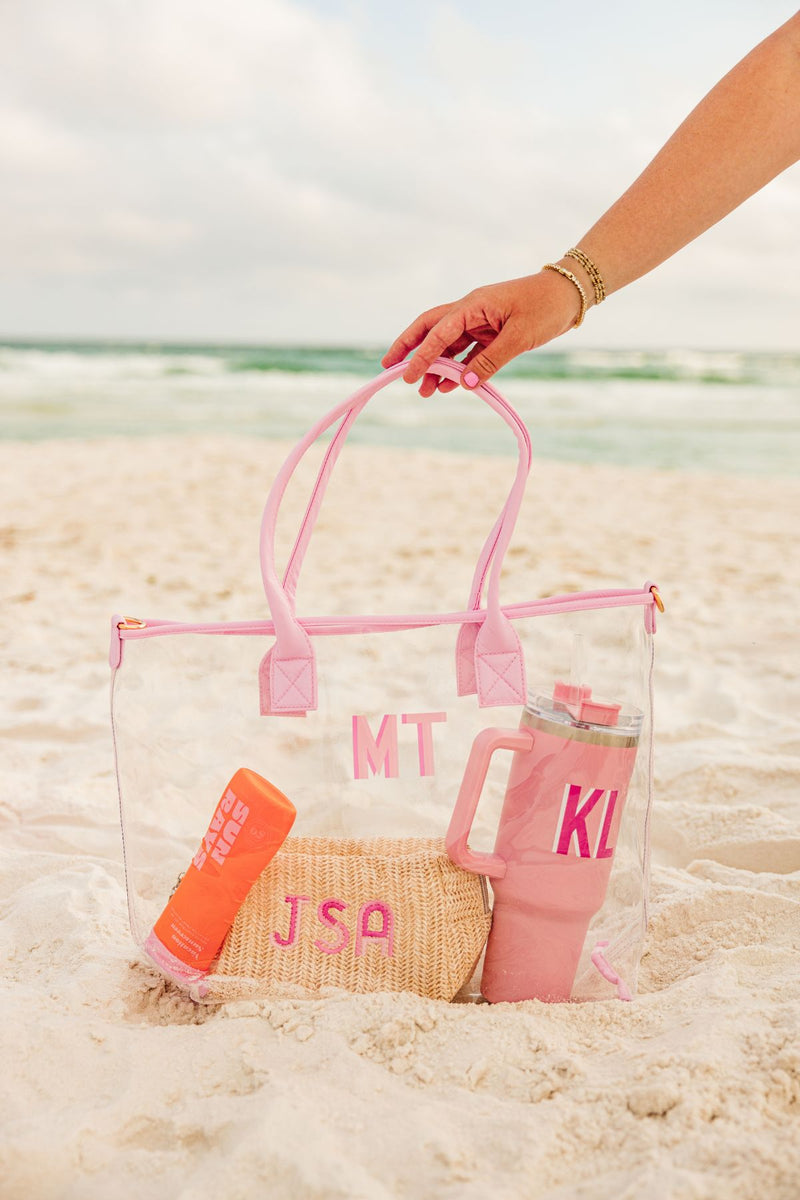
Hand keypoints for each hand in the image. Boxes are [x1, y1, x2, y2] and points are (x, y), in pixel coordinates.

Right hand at [381, 269, 585, 395]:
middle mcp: (471, 311)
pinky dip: (458, 368)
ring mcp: (480, 321)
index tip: (406, 375)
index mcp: (473, 305)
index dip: (420, 355)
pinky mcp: (492, 332)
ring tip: (426, 392)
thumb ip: (490, 361)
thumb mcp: (519, 337)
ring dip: (436, 367)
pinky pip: (468, 351)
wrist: (571, 294)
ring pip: (449, 345)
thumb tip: (464, 384)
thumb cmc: (546, 307)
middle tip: (390, 370)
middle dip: (410, 349)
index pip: (438, 332)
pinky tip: (450, 386)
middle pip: (431, 330)